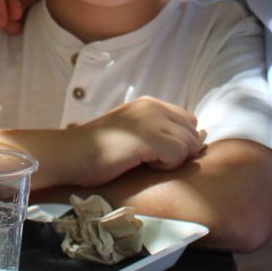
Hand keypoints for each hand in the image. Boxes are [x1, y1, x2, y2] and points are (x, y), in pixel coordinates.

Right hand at [67, 97, 205, 186]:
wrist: (68, 155)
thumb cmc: (98, 152)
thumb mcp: (134, 134)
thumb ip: (162, 132)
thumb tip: (203, 137)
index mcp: (149, 104)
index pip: (189, 121)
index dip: (180, 141)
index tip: (158, 154)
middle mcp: (152, 107)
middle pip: (194, 132)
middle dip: (181, 152)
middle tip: (152, 162)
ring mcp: (150, 120)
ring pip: (190, 144)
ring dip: (173, 160)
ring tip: (146, 163)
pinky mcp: (146, 137)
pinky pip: (178, 154)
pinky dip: (167, 166)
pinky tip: (144, 166)